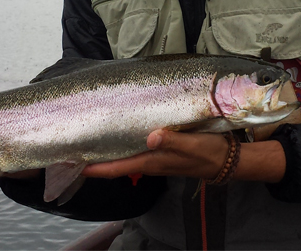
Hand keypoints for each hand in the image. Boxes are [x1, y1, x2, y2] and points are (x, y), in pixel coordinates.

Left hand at [80, 130, 227, 179]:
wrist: (227, 160)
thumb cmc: (209, 153)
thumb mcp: (192, 145)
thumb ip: (172, 141)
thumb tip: (151, 137)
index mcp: (152, 161)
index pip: (116, 167)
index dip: (95, 168)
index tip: (74, 164)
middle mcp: (149, 161)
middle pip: (115, 164)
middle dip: (95, 159)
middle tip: (74, 147)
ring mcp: (155, 157)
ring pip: (124, 156)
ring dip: (107, 151)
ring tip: (90, 139)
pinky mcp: (162, 150)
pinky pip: (136, 149)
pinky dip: (123, 143)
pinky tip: (119, 131)